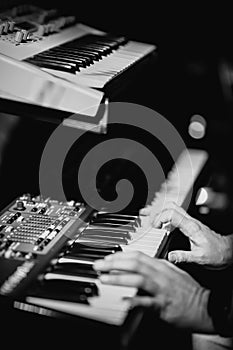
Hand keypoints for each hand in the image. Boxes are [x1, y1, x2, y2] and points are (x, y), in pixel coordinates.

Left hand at [93, 251, 213, 332]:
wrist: (204, 306)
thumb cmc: (187, 289)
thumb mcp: (171, 271)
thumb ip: (155, 266)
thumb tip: (137, 263)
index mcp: (161, 265)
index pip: (137, 255)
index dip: (119, 255)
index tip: (106, 258)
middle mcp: (160, 274)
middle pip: (134, 263)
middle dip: (114, 263)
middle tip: (98, 266)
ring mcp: (161, 289)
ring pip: (138, 278)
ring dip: (119, 278)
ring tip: (104, 279)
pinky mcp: (163, 305)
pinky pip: (147, 302)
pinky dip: (134, 300)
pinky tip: (124, 300)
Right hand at [153, 202, 232, 267]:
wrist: (226, 250)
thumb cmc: (216, 253)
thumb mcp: (199, 258)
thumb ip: (183, 257)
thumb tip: (170, 256)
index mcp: (191, 227)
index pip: (171, 214)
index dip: (160, 218)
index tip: (155, 227)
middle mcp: (190, 221)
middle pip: (170, 206)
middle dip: (158, 213)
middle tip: (151, 224)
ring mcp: (190, 221)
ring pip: (173, 207)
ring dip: (161, 213)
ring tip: (152, 220)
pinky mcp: (189, 224)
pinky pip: (175, 214)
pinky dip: (165, 216)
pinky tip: (160, 223)